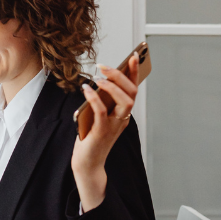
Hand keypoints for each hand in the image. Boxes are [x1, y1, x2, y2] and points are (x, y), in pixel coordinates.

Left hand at [71, 53, 139, 211]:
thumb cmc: (91, 139)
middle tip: (105, 66)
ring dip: (112, 87)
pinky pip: (101, 112)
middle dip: (121, 76)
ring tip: (98, 77)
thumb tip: (96, 82)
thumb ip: (100, 102)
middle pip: (131, 93)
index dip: (135, 73)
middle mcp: (122, 119)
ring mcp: (114, 126)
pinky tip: (86, 89)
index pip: (132, 90)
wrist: (87, 163)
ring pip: (124, 102)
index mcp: (122, 114)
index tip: (134, 56)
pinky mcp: (101, 133)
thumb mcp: (97, 117)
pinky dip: (95, 99)